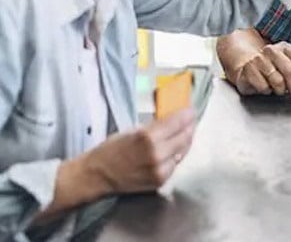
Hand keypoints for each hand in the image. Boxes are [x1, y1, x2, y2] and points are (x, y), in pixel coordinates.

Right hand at [81, 108, 196, 193]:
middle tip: (191, 119)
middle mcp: (157, 154)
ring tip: (186, 132)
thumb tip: (173, 119)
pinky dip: (177, 155)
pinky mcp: (161, 181)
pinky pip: (175, 164)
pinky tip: (175, 148)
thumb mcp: (133, 130)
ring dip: (185, 140)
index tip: (191, 110)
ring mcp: (160, 170)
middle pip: (184, 137)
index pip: (176, 122)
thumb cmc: (111, 149)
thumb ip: (155, 126)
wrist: (99, 175)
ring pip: (183, 151)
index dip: (187, 114)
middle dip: (189, 126)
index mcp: (148, 137)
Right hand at [231, 41, 290, 96]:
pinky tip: (265, 87)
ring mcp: (258, 59)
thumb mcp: (290, 63)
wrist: (245, 66)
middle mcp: (271, 50)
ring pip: (277, 80)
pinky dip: (266, 90)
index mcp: (284, 47)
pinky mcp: (247, 69)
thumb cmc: (271, 67)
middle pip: (289, 71)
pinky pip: (263, 86)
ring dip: (280, 90)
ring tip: (278, 89)